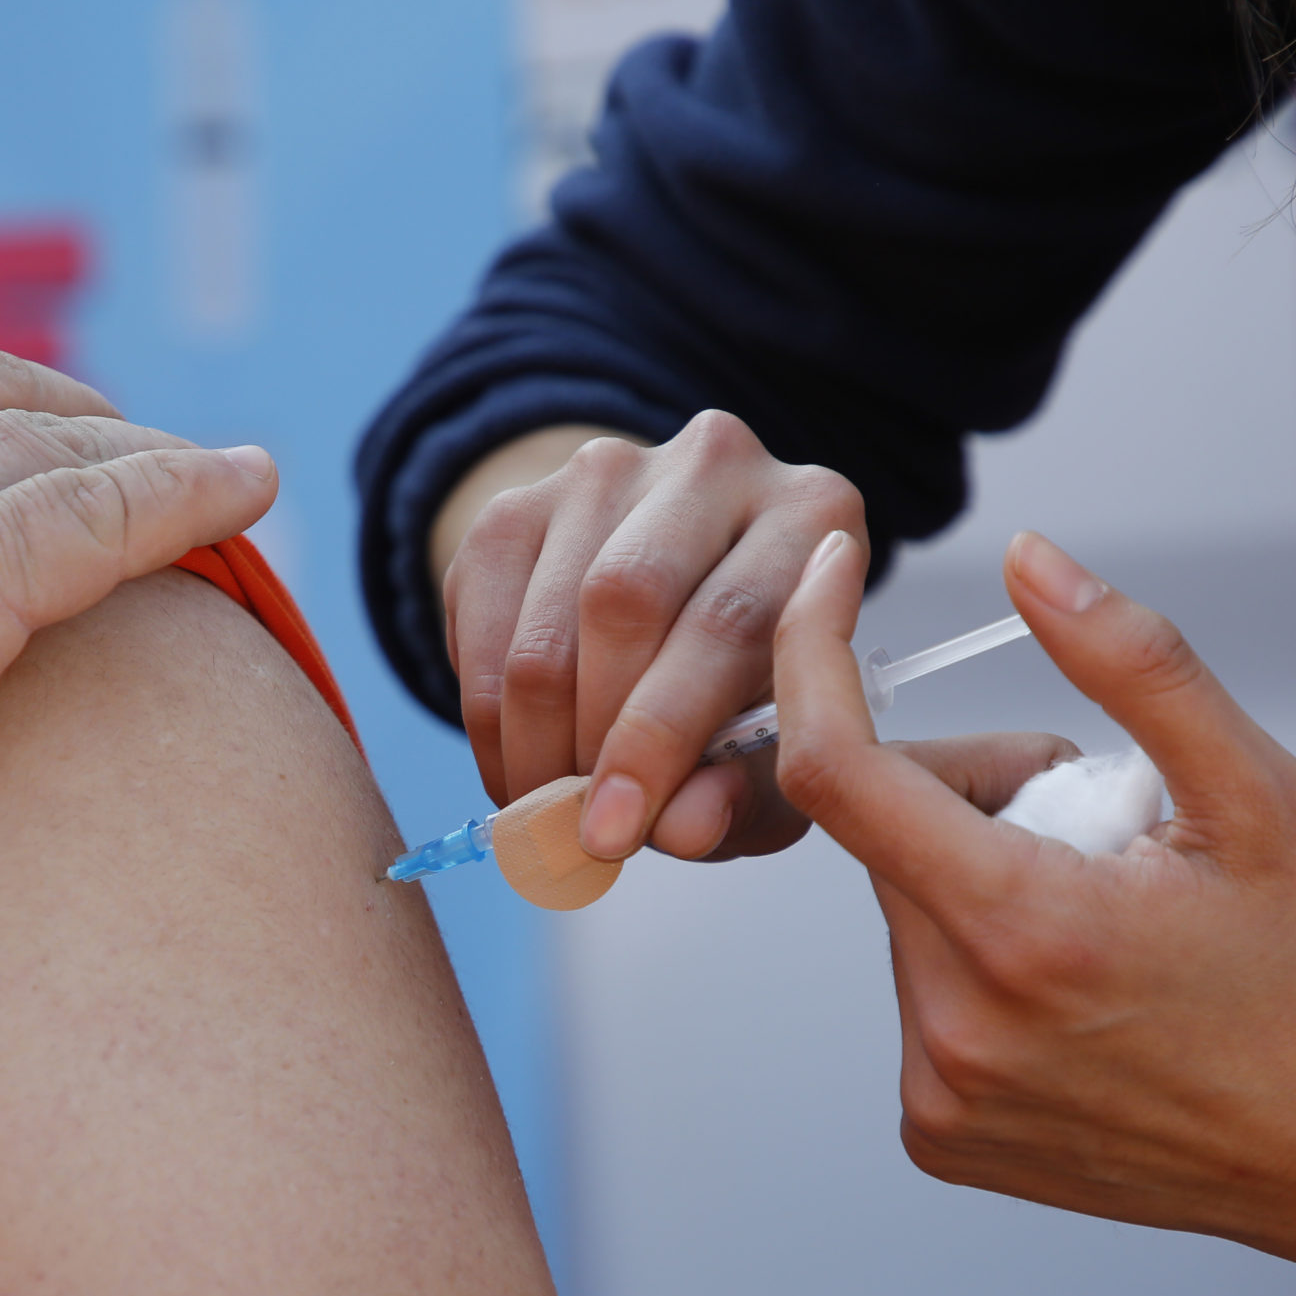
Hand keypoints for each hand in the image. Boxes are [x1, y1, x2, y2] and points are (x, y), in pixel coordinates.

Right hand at [440, 410, 863, 864]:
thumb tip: (681, 828)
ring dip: (533, 740)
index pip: (728, 621)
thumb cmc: (746, 693)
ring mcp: (607, 469)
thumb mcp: (775, 754)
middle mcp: (715, 463)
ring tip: (546, 811)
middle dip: (589, 738)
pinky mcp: (518, 501)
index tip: (615, 832)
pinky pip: (483, 619)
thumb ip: (746, 797)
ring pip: (546, 620)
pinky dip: (487, 717)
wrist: (666, 611)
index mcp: (813, 514)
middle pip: (624, 599)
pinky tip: (513, 766)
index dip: (662, 738)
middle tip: (576, 829)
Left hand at [770, 527, 1295, 1286]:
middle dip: (972, 793)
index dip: (812, 651)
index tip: (830, 575)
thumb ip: (1134, 662)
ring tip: (1111, 920)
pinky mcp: (943, 1139)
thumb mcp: (1259, 793)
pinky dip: (980, 968)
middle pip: (887, 834)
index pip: (836, 766)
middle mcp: (954, 1024)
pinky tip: (1085, 993)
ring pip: (908, 915)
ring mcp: (941, 1095)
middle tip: (1102, 821)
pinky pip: (921, 1000)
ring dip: (978, 882)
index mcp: (1018, 926)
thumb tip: (1025, 558)